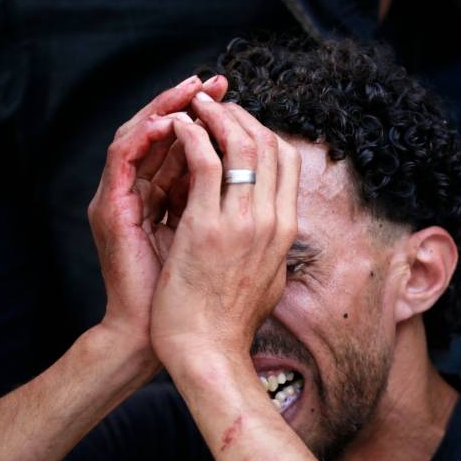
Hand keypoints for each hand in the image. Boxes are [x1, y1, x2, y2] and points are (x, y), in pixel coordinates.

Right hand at [87, 75, 226, 348]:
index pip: (186, 145)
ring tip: (193, 87)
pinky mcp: (110, 209)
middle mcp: (140, 193)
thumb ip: (232, 214)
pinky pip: (123, 154)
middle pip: (160, 130)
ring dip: (165, 104)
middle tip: (218, 80)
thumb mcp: (224, 245)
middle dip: (192, 102)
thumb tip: (267, 190)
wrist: (179, 343)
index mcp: (167, 202)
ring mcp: (121, 199)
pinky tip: (170, 118)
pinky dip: (145, 132)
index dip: (210, 118)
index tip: (238, 98)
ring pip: (137, 132)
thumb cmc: (206, 302)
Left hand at [150, 95, 299, 369]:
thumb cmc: (229, 323)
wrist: (208, 354)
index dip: (260, 132)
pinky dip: (190, 136)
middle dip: (238, 116)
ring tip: (191, 106)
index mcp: (286, 231)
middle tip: (209, 107)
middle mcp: (271, 221)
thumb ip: (271, 248)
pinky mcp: (206, 227)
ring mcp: (242, 222)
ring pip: (239, 144)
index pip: (286, 160)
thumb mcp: (267, 279)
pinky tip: (175, 128)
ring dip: (214, 117)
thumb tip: (274, 232)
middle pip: (268, 143)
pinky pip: (204, 162)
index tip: (233, 125)